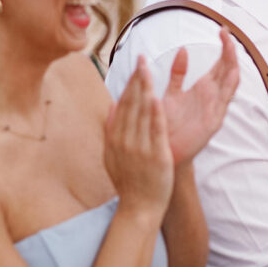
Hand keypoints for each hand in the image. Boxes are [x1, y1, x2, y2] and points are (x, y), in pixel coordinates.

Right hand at [104, 57, 173, 214]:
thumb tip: (110, 106)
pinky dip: (155, 114)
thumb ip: (111, 130)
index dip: (129, 84)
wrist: (139, 208)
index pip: (122, 105)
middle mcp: (124, 141)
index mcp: (115, 139)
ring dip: (145, 90)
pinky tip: (157, 97)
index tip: (135, 66)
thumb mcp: (113, 156)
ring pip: (141, 114)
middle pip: (130, 105)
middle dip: (136, 80)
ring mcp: (139, 148)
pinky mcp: (155, 156)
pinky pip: (154, 131)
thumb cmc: (129, 181)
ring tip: (148, 70)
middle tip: (141, 58)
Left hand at [162, 28, 239, 166]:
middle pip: (228, 69)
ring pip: (230, 83)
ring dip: (232, 65)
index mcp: (204, 89)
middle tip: (227, 32)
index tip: (223, 29)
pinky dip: (228, 87)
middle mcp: (213, 97)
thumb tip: (183, 49)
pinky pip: (224, 102)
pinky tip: (231, 73)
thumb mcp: (171, 93)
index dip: (224, 47)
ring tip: (231, 48)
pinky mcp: (213, 122)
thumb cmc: (166, 125)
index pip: (221, 64)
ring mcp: (215, 109)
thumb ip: (178, 73)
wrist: (162, 153)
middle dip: (229, 51)